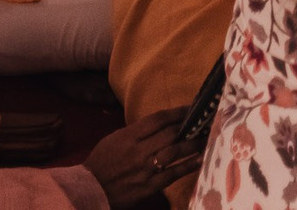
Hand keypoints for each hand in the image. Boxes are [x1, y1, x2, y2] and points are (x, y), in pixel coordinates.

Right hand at [84, 109, 202, 206]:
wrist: (89, 189)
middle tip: (205, 121)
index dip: (178, 112)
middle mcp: (138, 151)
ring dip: (193, 144)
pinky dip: (188, 166)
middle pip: (170, 134)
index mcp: (129, 136)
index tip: (192, 107)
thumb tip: (160, 123)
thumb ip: (136, 131)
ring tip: (207, 137)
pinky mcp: (148, 186)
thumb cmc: (101, 162)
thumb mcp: (114, 139)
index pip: (158, 119)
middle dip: (190, 126)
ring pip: (174, 152)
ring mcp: (145, 169)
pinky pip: (172, 174)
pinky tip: (200, 159)